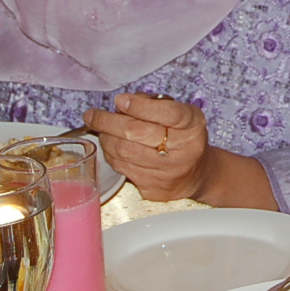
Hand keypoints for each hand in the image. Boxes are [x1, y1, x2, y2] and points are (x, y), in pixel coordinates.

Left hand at [85, 93, 214, 201]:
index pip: (167, 114)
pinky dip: (111, 155)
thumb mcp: (181, 113)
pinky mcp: (154, 189)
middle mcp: (183, 150)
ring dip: (105, 138)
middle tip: (92, 115)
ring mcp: (168, 173)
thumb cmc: (184, 137)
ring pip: (124, 152)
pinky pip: (123, 169)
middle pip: (137, 133)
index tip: (120, 100)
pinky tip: (110, 146)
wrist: (198, 173)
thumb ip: (154, 104)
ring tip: (98, 129)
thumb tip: (122, 104)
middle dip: (108, 122)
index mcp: (192, 126)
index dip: (140, 107)